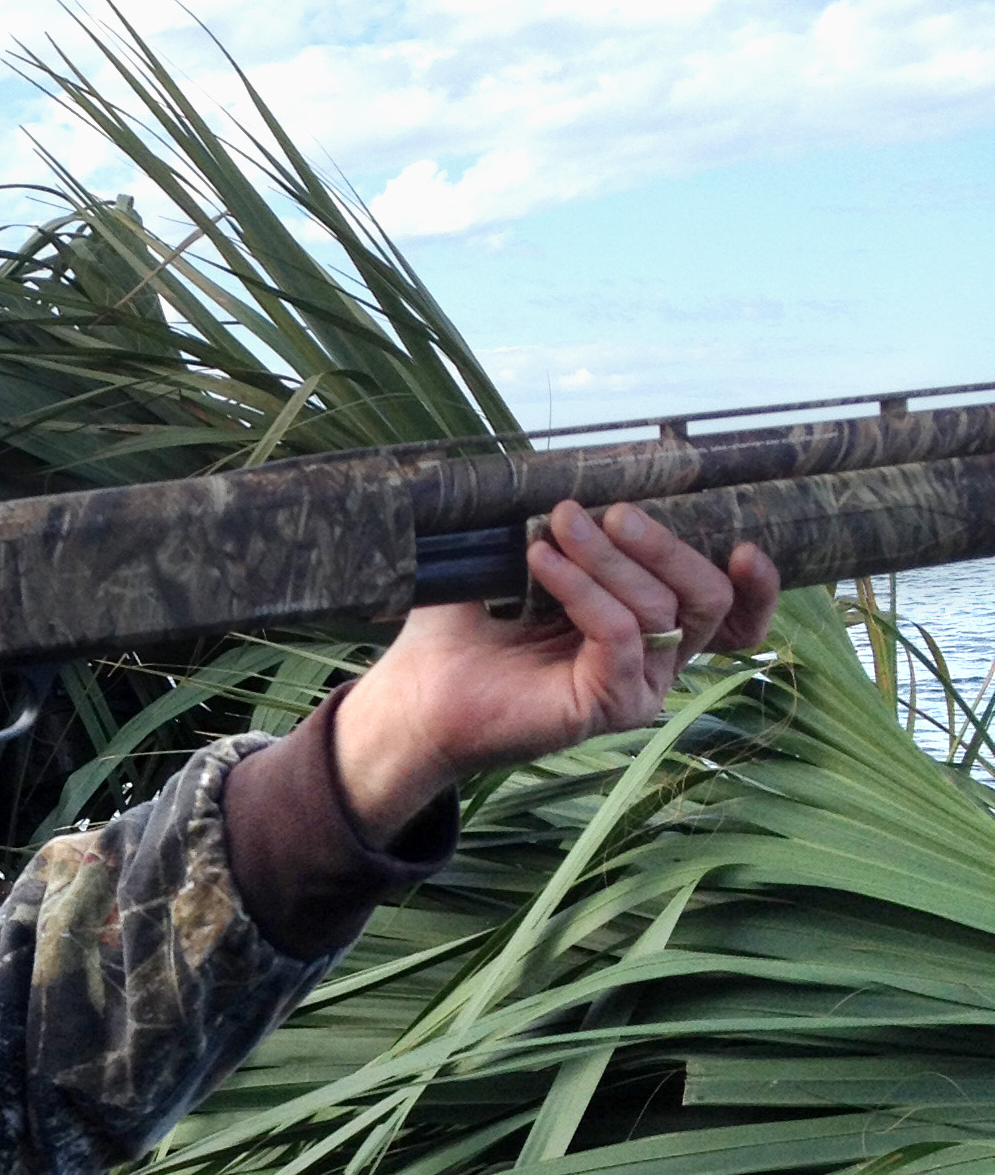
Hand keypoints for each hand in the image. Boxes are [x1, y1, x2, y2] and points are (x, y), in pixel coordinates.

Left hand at [335, 502, 780, 838]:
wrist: (419, 692)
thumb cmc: (467, 628)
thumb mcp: (522, 560)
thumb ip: (566, 524)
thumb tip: (579, 470)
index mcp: (648, 626)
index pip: (731, 611)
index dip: (756, 584)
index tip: (745, 541)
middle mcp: (654, 660)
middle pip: (705, 596)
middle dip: (662, 543)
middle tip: (608, 511)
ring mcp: (637, 686)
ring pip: (661, 607)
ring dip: (608, 557)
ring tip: (558, 525)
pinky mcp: (608, 705)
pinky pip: (619, 633)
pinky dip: (583, 590)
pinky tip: (541, 561)